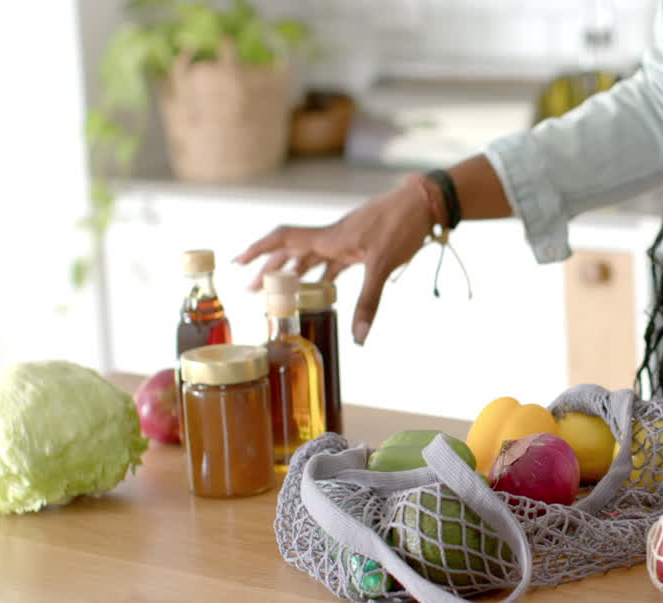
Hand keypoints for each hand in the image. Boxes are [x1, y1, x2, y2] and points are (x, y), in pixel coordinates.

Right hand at [235, 176, 434, 344]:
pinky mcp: (362, 246)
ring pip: (310, 257)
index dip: (258, 250)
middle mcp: (332, 237)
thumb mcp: (382, 265)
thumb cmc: (402, 225)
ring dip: (292, 273)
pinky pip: (333, 262)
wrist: (426, 203)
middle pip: (291, 252)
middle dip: (268, 269)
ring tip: (277, 292)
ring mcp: (347, 241)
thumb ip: (368, 302)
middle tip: (250, 290)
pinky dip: (322, 275)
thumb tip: (358, 339)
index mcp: (329, 238)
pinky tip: (319, 288)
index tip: (235, 262)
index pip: (283, 240)